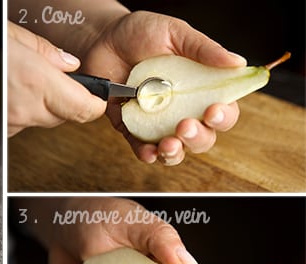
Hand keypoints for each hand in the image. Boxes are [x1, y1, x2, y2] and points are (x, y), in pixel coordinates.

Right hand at [7, 21, 105, 135]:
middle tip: (53, 80)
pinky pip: (22, 124)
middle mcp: (25, 108)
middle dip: (64, 100)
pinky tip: (12, 94)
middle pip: (64, 115)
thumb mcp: (11, 35)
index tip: (99, 99)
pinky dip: (21, 110)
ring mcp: (12, 123)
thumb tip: (69, 64)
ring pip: (43, 120)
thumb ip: (45, 51)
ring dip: (40, 105)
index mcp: (35, 80)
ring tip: (24, 81)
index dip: (95, 105)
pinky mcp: (2, 131)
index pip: (83, 108)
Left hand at [81, 11, 242, 164]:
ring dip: (174, 153)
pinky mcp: (131, 129)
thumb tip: (238, 63)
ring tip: (168, 145)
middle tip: (185, 126)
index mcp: (200, 88)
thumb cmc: (141, 33)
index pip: (222, 111)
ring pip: (174, 150)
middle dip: (197, 138)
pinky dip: (146, 153)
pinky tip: (148, 152)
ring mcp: (157, 123)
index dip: (223, 116)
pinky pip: (141, 148)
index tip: (213, 111)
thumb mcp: (175, 34)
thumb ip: (204, 50)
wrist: (102, 39)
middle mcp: (181, 110)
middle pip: (201, 138)